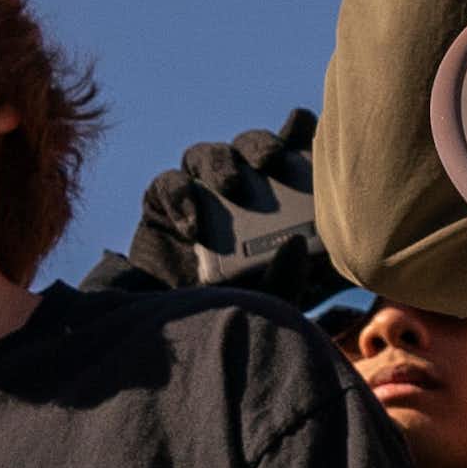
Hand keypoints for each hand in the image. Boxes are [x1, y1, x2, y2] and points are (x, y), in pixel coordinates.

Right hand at [88, 108, 347, 307]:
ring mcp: (198, 197)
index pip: (289, 154)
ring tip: (229, 186)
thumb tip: (297, 242)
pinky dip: (179, 195)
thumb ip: (289, 280)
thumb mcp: (272, 305)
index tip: (306, 125)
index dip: (297, 133)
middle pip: (249, 147)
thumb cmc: (237, 317)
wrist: (179, 342)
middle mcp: (237, 192)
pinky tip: (192, 223)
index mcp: (275, 203)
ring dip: (221, 162)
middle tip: (271, 159)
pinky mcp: (161, 208)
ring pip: (207, 155)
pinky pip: (167, 184)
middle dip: (261, 144)